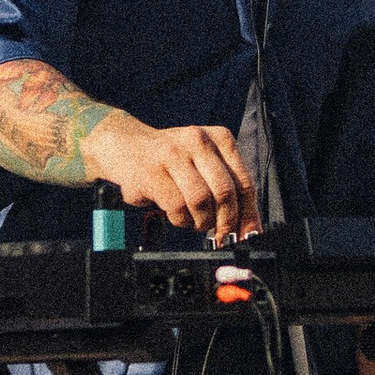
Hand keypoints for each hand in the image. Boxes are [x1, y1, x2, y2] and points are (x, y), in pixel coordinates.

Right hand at [85, 109, 260, 239]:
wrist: (125, 146)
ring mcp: (174, 155)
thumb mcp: (202, 161)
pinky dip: (180, 219)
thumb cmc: (169, 160)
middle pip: (225, 192)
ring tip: (196, 222)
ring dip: (201, 221)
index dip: (248, 214)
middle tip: (221, 236)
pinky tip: (177, 215)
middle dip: (225, 222)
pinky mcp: (153, 172)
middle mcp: (199, 141)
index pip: (244, 182)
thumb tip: (245, 226)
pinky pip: (176, 206)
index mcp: (219, 138)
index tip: (248, 235)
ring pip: (201, 201)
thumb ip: (224, 186)